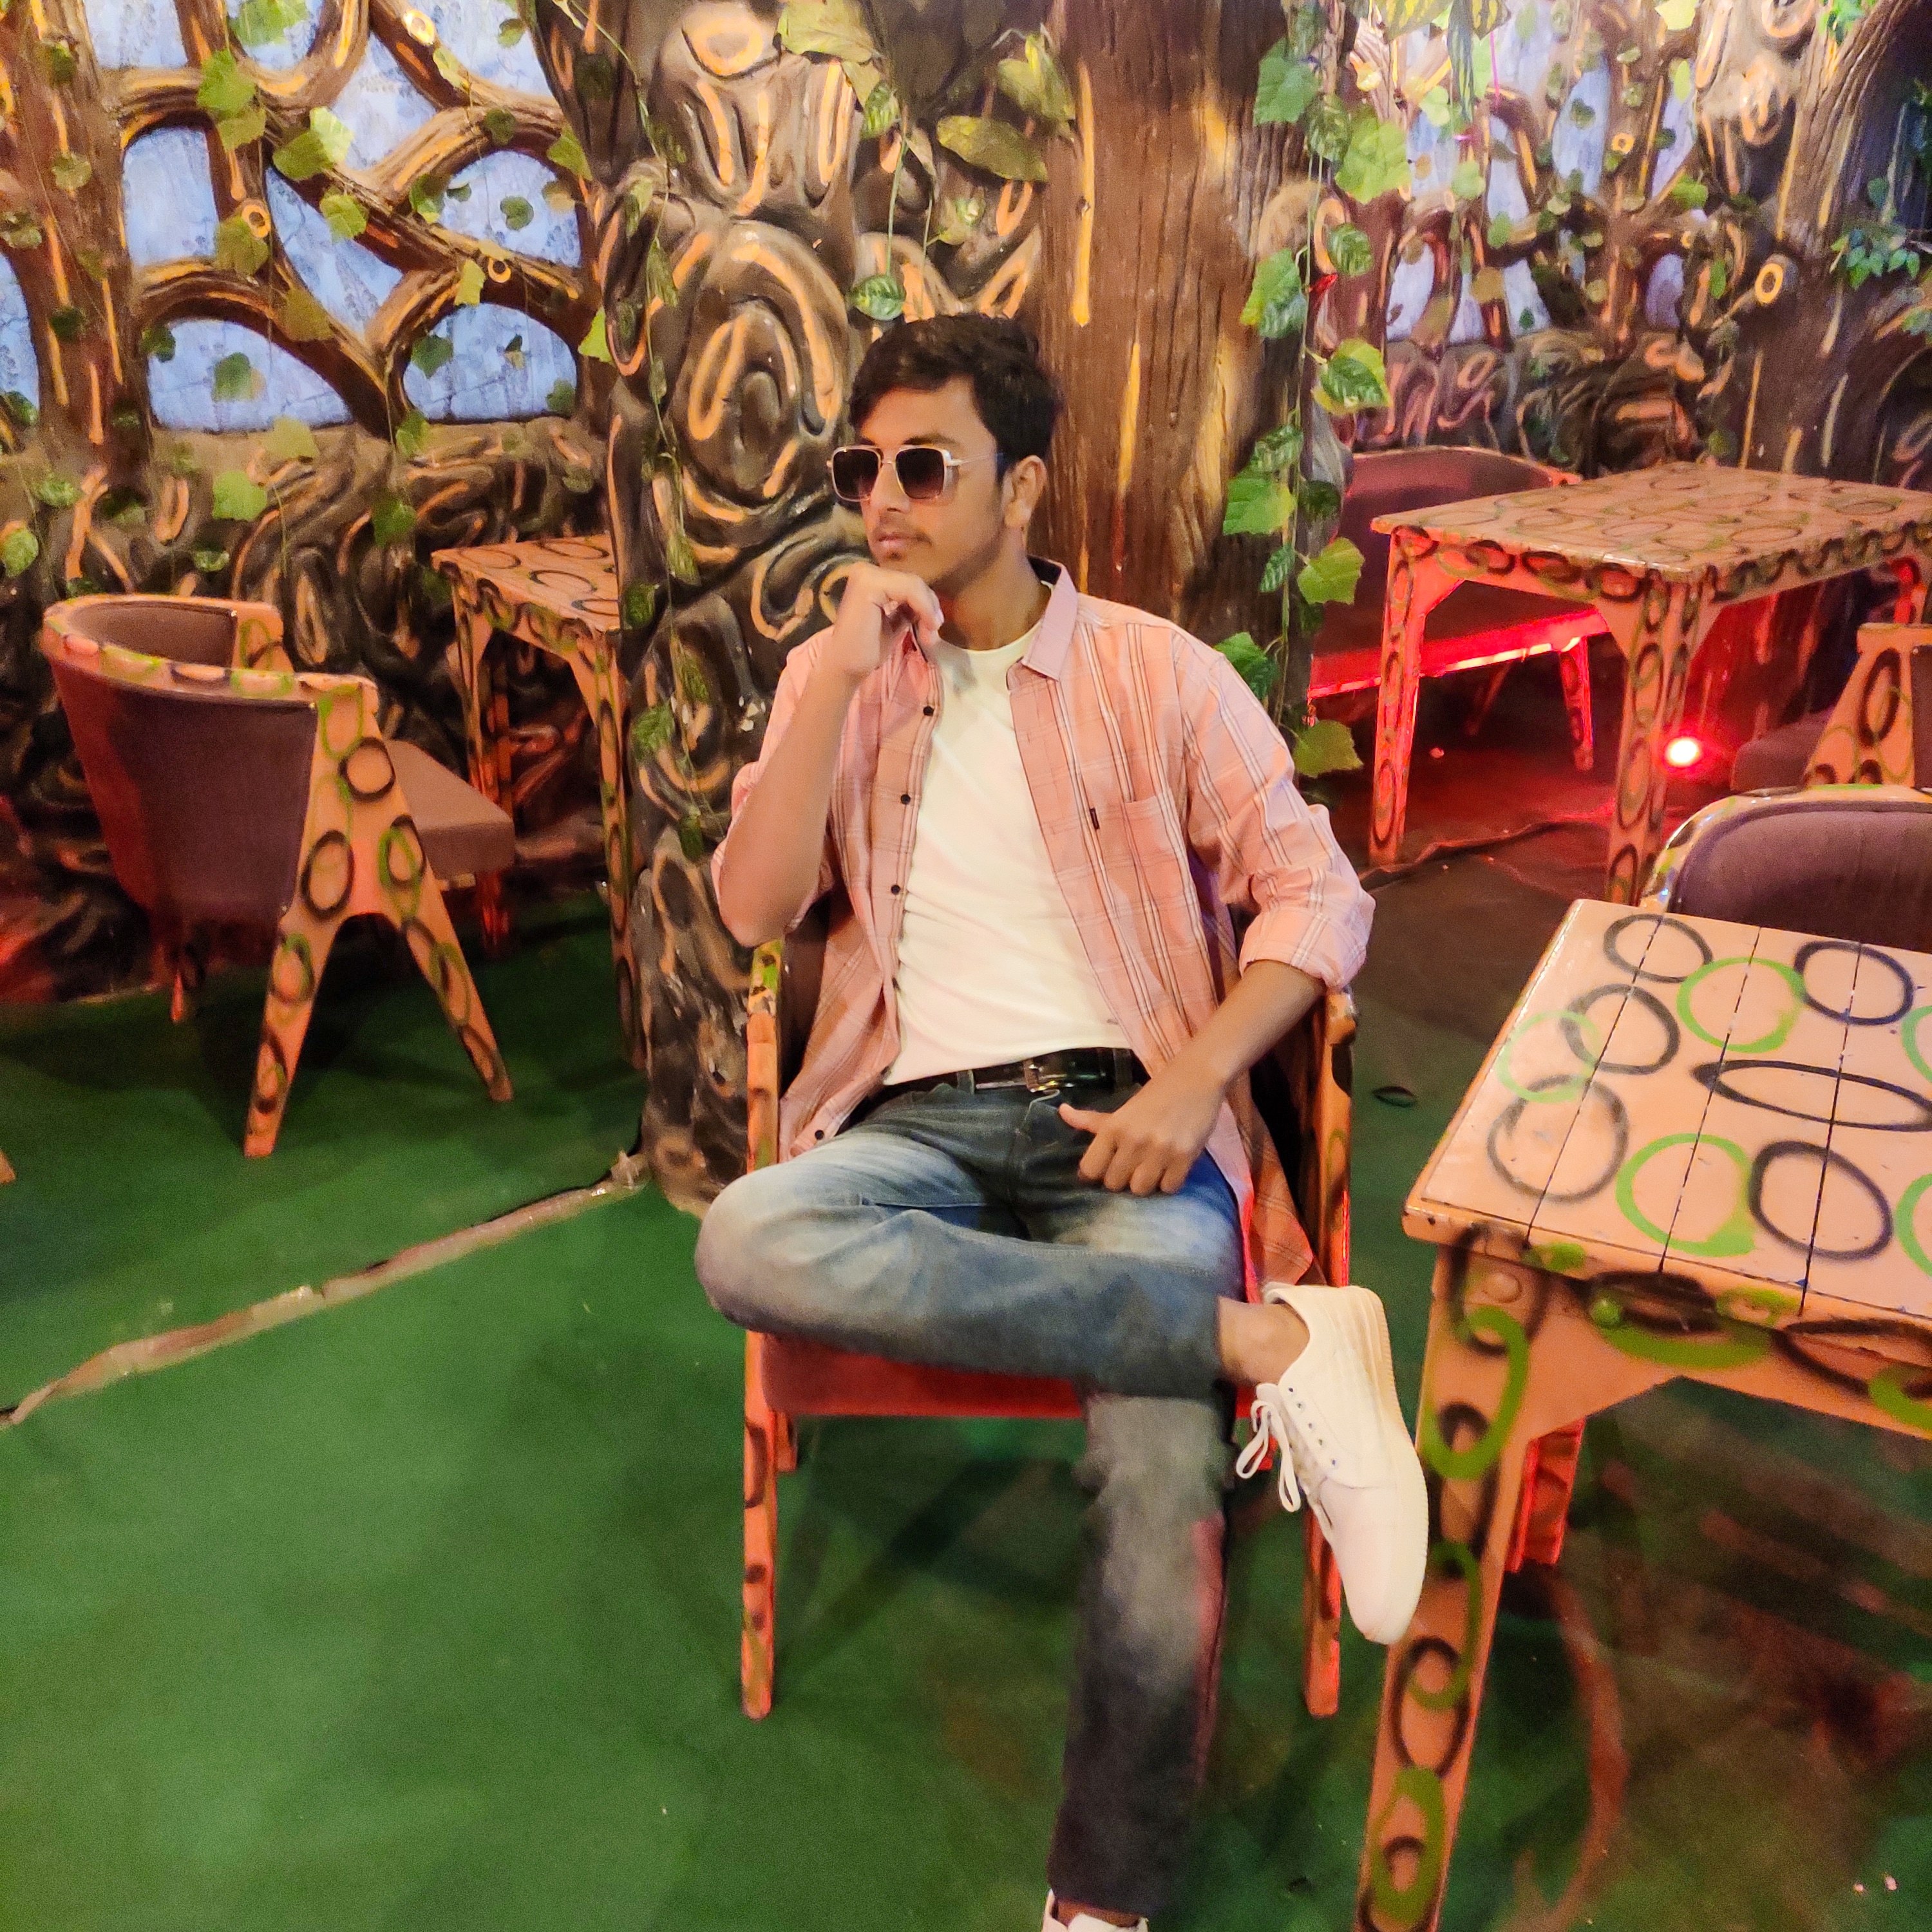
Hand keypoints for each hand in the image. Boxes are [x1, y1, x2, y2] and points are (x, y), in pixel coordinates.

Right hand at [818, 562, 944, 686]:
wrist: (846, 667)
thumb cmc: (867, 648)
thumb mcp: (895, 621)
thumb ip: (909, 607)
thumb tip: (931, 601)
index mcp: (870, 577)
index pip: (909, 583)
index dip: (928, 604)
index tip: (933, 630)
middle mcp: (865, 570)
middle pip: (913, 581)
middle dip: (930, 607)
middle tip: (933, 635)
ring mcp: (865, 575)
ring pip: (914, 584)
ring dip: (929, 610)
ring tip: (929, 636)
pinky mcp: (868, 583)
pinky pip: (909, 589)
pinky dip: (924, 608)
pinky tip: (926, 627)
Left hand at [1059, 1063, 1226, 1194]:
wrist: (1197, 1078)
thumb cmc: (1157, 1094)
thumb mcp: (1122, 1108)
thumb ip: (1092, 1120)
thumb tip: (1062, 1112)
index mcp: (1113, 1127)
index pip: (1090, 1169)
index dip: (1095, 1173)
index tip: (1104, 1169)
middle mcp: (1133, 1140)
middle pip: (1114, 1184)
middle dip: (1122, 1179)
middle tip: (1132, 1167)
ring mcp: (1159, 1150)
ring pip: (1140, 1190)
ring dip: (1145, 1183)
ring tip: (1152, 1169)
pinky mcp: (1185, 1157)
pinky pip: (1168, 1188)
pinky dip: (1169, 1183)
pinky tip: (1170, 1168)